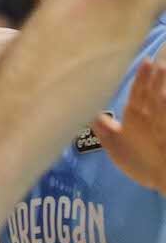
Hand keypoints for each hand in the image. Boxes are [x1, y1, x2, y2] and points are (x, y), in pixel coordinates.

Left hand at [96, 57, 165, 190]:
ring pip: (162, 104)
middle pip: (153, 94)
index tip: (146, 61)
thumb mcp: (115, 146)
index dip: (142, 78)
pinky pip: (165, 121)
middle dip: (155, 78)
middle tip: (158, 62)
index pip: (139, 92)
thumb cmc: (139, 163)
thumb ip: (103, 129)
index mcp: (136, 115)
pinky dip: (165, 109)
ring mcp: (162, 126)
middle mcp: (151, 117)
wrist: (158, 180)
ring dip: (163, 90)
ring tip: (164, 71)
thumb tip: (86, 111)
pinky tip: (164, 97)